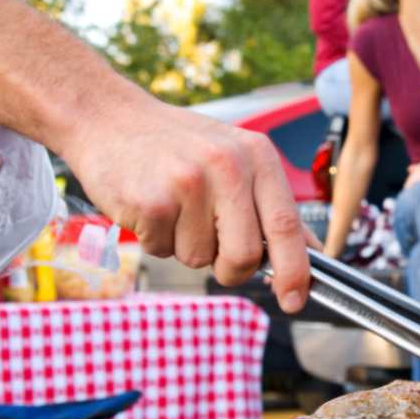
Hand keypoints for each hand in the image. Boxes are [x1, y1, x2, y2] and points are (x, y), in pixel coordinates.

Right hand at [61, 101, 310, 312]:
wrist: (110, 119)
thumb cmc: (179, 147)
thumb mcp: (237, 159)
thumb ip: (271, 206)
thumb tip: (309, 253)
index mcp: (257, 156)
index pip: (287, 225)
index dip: (295, 271)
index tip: (295, 299)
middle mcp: (228, 166)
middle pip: (245, 255)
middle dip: (229, 268)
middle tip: (211, 246)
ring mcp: (188, 182)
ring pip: (200, 258)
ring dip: (184, 245)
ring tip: (173, 206)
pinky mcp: (150, 201)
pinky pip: (163, 250)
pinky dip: (155, 239)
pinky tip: (150, 205)